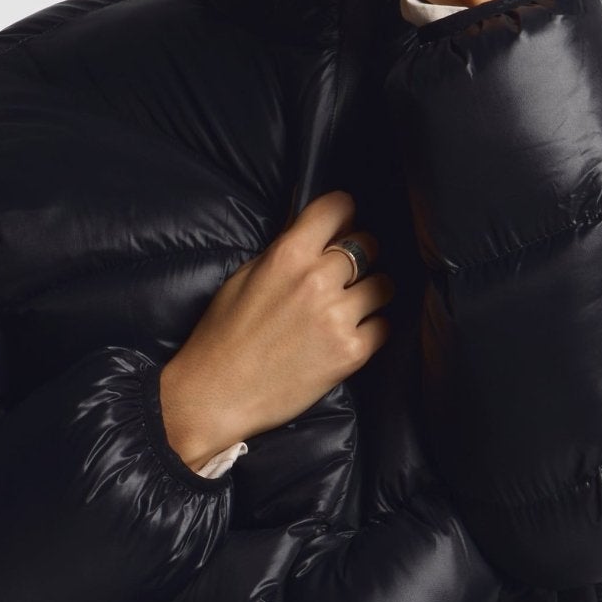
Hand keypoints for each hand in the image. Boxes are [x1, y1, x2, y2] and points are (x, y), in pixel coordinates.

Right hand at [158, 191, 394, 467]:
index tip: (342, 225)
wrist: (216, 395)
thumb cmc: (222, 336)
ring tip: (351, 306)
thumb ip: (283, 250)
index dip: (344, 214)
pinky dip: (371, 329)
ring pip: (384, 285)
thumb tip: (310, 226)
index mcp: (288, 255)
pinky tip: (349, 335)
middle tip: (347, 272)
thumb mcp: (245, 277)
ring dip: (371, 293)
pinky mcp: (351, 352)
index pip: (339, 207)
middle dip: (362, 255)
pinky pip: (384, 326)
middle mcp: (317, 280)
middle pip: (369, 244)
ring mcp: (337, 317)